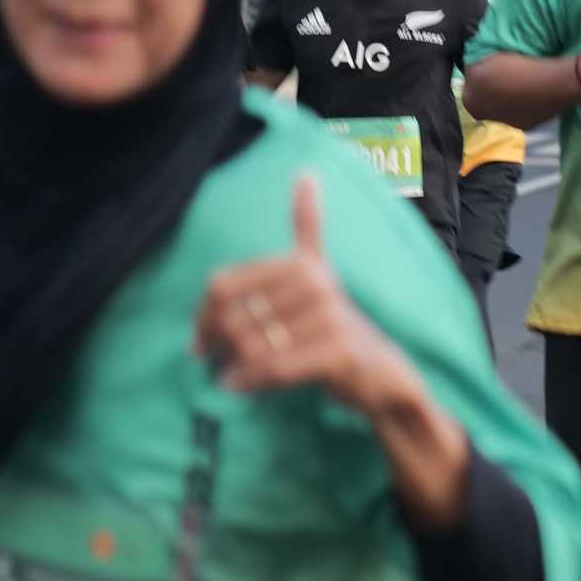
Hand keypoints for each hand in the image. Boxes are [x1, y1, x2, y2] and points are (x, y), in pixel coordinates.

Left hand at [193, 178, 406, 416]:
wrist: (381, 373)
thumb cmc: (330, 330)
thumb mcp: (315, 278)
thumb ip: (296, 238)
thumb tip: (298, 194)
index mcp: (300, 263)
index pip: (222, 285)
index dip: (203, 315)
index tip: (199, 339)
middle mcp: (315, 282)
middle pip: (234, 318)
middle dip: (216, 345)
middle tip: (212, 363)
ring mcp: (329, 316)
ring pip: (252, 347)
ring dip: (233, 367)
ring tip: (229, 376)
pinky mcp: (338, 350)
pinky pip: (276, 368)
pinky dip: (251, 381)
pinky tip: (238, 386)